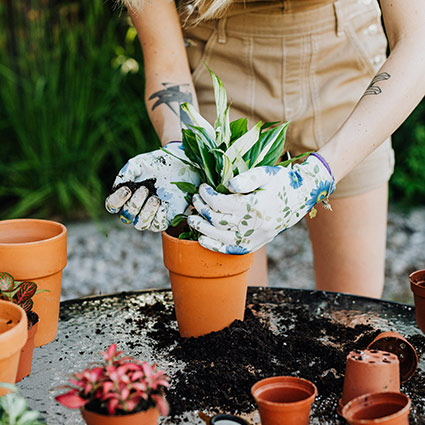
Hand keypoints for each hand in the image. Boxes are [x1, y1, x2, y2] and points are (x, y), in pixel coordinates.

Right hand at [105, 142, 198, 231]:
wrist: (178, 165)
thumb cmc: (156, 164)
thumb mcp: (139, 164)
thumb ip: (126, 173)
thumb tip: (119, 186)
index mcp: (125, 196)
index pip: (112, 205)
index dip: (117, 201)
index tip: (127, 190)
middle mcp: (135, 209)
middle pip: (127, 216)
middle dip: (135, 204)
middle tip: (145, 189)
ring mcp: (149, 215)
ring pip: (141, 225)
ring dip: (147, 212)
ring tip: (155, 199)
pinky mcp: (165, 218)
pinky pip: (158, 226)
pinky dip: (160, 216)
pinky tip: (165, 203)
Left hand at [187, 153, 334, 252]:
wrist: (303, 195)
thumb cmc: (281, 181)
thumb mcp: (265, 173)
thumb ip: (246, 178)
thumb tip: (227, 186)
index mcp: (255, 205)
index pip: (221, 203)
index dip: (207, 195)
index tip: (202, 188)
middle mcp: (255, 224)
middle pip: (218, 220)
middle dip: (201, 209)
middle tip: (194, 200)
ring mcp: (257, 237)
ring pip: (222, 237)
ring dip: (203, 229)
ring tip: (191, 219)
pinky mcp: (258, 243)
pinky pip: (234, 249)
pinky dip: (216, 247)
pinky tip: (203, 240)